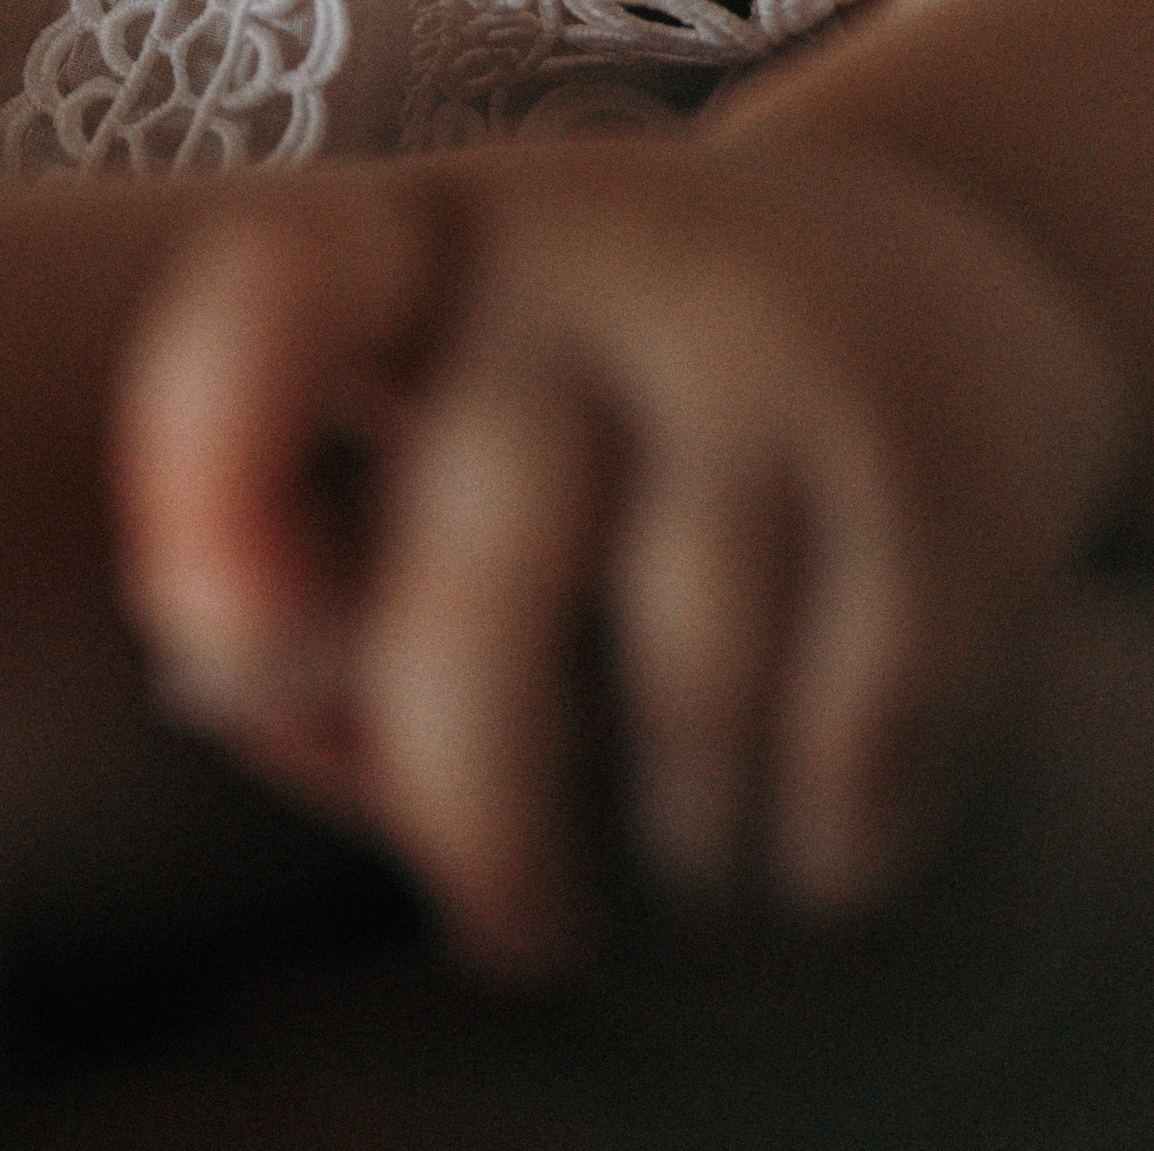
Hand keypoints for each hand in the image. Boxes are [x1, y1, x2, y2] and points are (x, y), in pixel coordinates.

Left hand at [111, 133, 1125, 972]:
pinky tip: (798, 825)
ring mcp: (784, 355)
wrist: (944, 265)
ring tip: (680, 840)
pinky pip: (851, 745)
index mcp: (437, 234)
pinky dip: (812, 847)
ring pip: (688, 681)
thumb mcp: (454, 404)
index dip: (209, 455)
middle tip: (504, 918)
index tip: (213, 639)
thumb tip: (270, 711)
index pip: (283, 285)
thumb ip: (331, 561)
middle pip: (490, 539)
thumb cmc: (613, 408)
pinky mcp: (943, 476)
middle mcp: (607, 255)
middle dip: (468, 787)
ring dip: (675, 840)